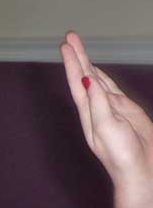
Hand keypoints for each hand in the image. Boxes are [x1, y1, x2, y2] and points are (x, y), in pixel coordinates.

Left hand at [61, 31, 152, 192]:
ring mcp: (111, 108)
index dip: (71, 63)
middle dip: (77, 56)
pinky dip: (102, 77)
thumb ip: (99, 103)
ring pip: (96, 80)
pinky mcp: (125, 110)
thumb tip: (87, 79)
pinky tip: (96, 71)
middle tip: (70, 36)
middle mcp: (97, 109)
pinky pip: (110, 88)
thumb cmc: (122, 155)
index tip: (66, 45)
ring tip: (77, 47)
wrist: (141, 171)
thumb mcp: (108, 127)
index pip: (77, 83)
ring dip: (86, 63)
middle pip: (84, 77)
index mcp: (89, 114)